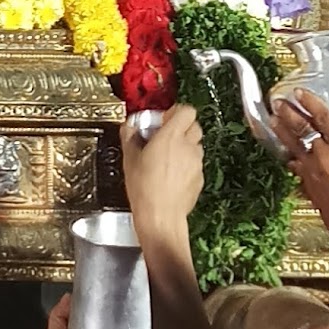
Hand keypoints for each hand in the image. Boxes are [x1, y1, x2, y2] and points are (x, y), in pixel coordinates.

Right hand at [120, 105, 203, 245]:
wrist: (161, 218)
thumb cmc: (145, 189)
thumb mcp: (129, 158)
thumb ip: (130, 136)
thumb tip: (128, 127)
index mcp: (171, 136)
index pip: (186, 111)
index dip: (176, 111)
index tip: (164, 118)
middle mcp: (188, 147)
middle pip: (194, 125)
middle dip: (182, 127)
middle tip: (166, 134)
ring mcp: (196, 164)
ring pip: (196, 145)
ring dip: (185, 145)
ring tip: (168, 155)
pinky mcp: (199, 180)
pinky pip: (196, 164)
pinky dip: (187, 164)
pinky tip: (172, 174)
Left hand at [273, 90, 328, 292]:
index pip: (323, 118)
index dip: (310, 102)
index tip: (298, 91)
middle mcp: (324, 156)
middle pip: (300, 128)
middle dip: (287, 112)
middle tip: (276, 101)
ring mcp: (313, 172)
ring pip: (292, 146)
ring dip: (281, 131)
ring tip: (272, 119)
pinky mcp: (309, 187)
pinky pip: (296, 168)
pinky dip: (290, 158)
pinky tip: (288, 156)